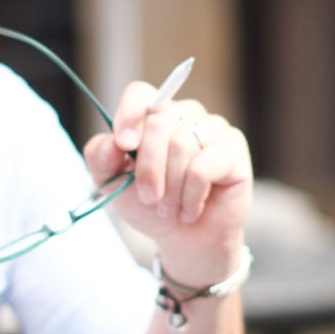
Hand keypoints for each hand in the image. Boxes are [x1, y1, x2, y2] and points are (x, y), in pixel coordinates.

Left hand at [83, 80, 252, 287]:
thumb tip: (111, 141)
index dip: (130, 115)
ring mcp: (212, 127)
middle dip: (148, 168)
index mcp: (153, 115)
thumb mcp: (112, 184)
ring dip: (171, 188)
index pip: (140, 94)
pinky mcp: (233, 147)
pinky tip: (191, 209)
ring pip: (182, 144)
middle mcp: (185, 115)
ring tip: (171, 208)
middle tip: (149, 198)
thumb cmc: (150, 205)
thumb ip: (101, 158)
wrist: (185, 239)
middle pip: (159, 122)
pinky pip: (203, 166)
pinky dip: (191, 195)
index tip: (124, 145)